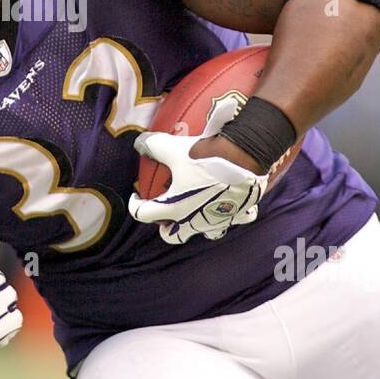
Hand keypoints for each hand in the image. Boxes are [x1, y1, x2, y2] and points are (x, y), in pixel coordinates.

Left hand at [128, 132, 267, 244]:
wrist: (245, 158)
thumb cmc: (206, 157)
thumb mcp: (173, 148)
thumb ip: (153, 146)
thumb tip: (140, 143)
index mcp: (173, 209)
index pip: (143, 214)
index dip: (134, 205)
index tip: (136, 196)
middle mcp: (194, 221)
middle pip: (173, 235)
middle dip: (165, 226)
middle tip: (164, 210)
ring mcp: (218, 221)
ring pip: (204, 233)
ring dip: (196, 224)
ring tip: (194, 210)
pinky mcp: (238, 215)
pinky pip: (233, 220)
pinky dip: (227, 214)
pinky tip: (225, 203)